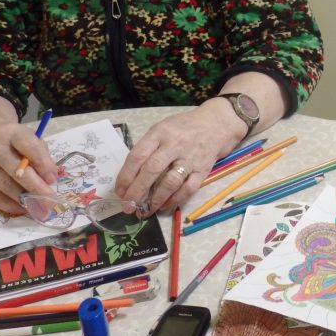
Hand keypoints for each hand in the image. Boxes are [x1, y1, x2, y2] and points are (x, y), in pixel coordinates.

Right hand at [0, 100, 56, 213]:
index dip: (43, 163)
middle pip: (17, 171)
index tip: (53, 178)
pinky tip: (23, 208)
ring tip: (41, 207)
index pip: (28, 146)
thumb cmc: (10, 140)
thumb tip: (50, 177)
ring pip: (6, 186)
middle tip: (51, 199)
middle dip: (37, 187)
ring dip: (25, 199)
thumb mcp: (26, 137)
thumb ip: (40, 154)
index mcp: (11, 134)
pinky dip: (9, 206)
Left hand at [114, 104, 241, 213]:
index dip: (126, 175)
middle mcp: (175, 145)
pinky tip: (164, 207)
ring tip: (145, 211)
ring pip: (171, 182)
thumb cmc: (182, 128)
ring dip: (156, 199)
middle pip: (152, 170)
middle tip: (128, 206)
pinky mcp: (203, 170)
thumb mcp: (162, 129)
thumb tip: (130, 176)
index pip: (138, 155)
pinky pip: (188, 189)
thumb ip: (148, 148)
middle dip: (137, 190)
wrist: (215, 125)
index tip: (119, 191)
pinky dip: (175, 200)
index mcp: (160, 133)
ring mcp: (190, 158)